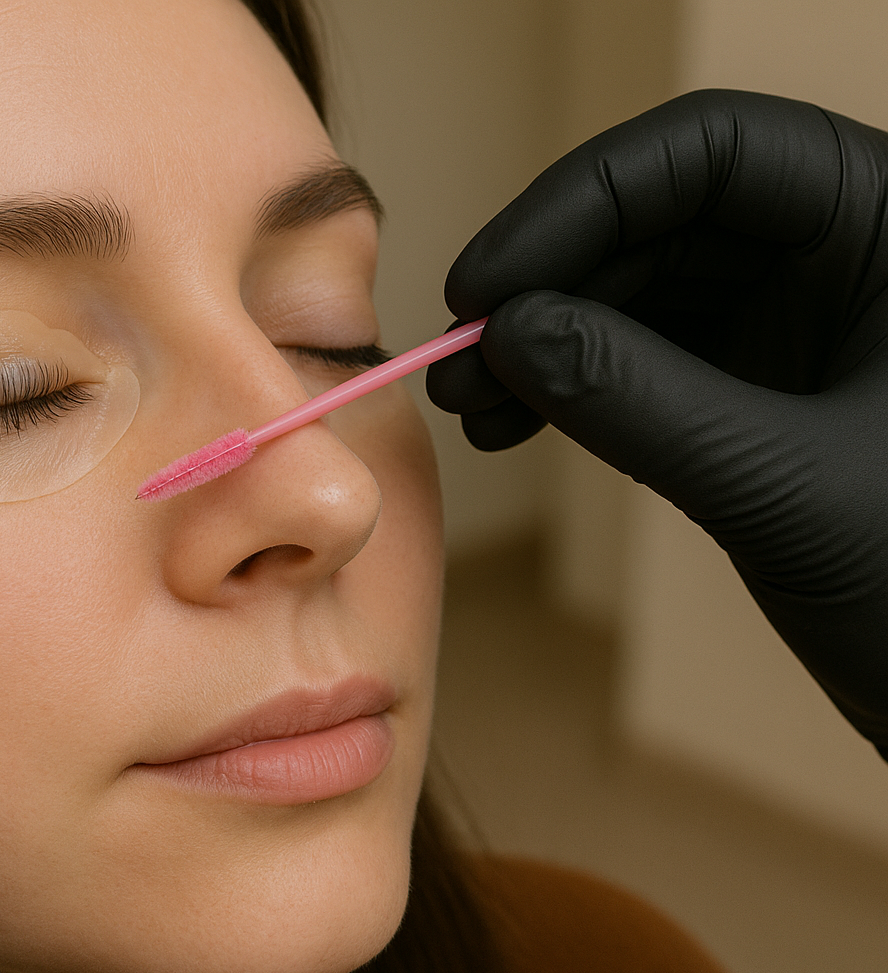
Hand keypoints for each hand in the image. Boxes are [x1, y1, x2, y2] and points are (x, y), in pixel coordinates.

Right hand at [429, 89, 887, 758]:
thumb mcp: (787, 489)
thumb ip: (642, 402)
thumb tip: (506, 334)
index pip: (718, 151)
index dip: (586, 199)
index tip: (489, 282)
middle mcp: (846, 253)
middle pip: (661, 214)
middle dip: (547, 278)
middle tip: (458, 352)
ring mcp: (802, 319)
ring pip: (639, 285)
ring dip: (541, 336)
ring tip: (466, 402)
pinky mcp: (764, 385)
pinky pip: (644, 354)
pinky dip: (569, 384)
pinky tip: (509, 425)